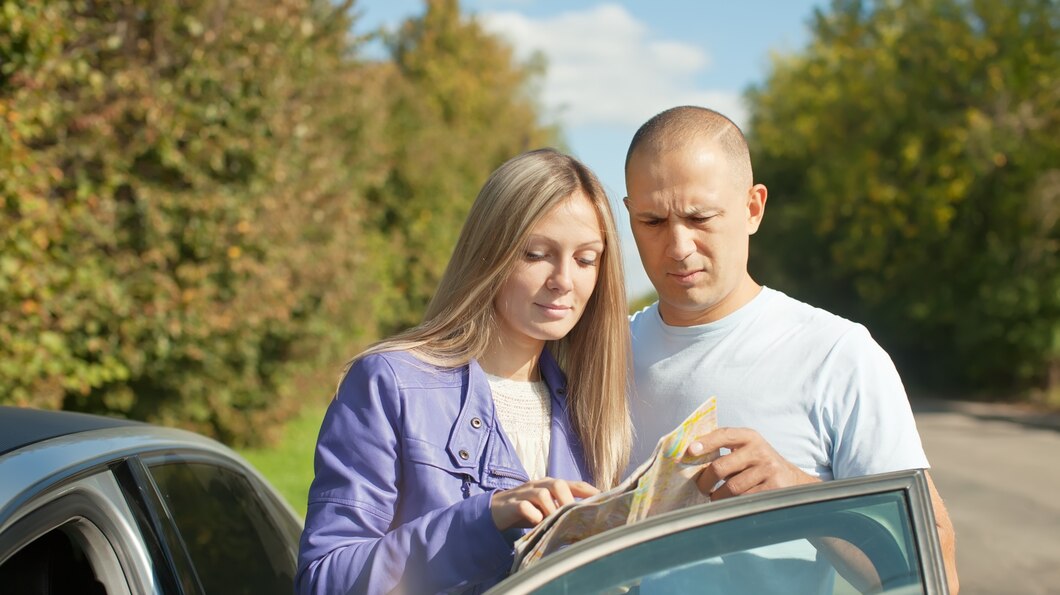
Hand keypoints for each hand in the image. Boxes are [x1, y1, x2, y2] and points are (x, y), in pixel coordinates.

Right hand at [490, 477, 598, 530]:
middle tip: (575, 517)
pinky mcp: (512, 505)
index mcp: (551, 485)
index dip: (589, 491)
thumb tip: (587, 522)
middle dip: (568, 500)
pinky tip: (538, 524)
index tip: (605, 499)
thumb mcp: (547, 509)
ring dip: (552, 509)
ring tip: (557, 522)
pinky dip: (533, 516)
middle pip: (557, 484)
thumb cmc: (528, 510)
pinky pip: (524, 508)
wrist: (496, 511)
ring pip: (542, 494)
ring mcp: (525, 493)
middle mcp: (539, 485)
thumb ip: (563, 511)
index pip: (574, 484)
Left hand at [685, 427, 819, 499]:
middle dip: (705, 481)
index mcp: (749, 437)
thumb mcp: (747, 450)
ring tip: (715, 497)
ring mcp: (768, 470)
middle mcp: (759, 450)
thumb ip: (725, 450)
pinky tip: (731, 503)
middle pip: (721, 467)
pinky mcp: (773, 488)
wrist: (793, 481)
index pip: (724, 435)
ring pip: (731, 488)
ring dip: (718, 496)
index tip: (690, 451)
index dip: (705, 442)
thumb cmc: (759, 465)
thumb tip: (692, 457)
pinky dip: (733, 504)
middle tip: (701, 488)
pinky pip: (744, 500)